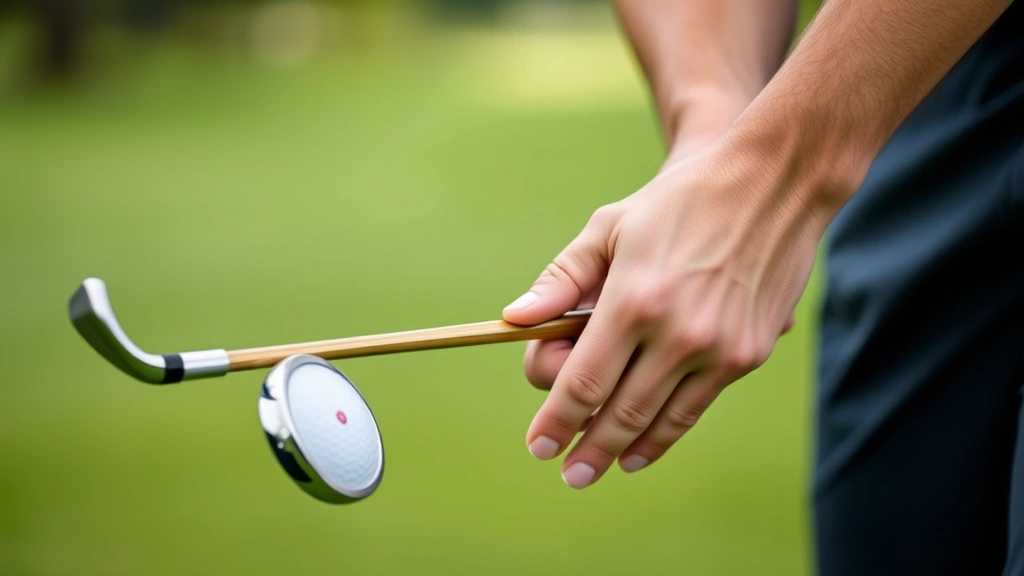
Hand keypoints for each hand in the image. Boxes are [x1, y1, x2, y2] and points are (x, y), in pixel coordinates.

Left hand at [503, 136, 826, 488]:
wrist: (772, 185)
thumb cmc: (677, 202)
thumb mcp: (609, 227)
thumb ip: (561, 281)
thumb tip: (513, 320)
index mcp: (633, 300)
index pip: (583, 382)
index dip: (556, 421)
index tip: (539, 446)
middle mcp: (676, 334)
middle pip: (617, 412)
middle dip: (585, 448)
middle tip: (567, 472)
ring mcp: (717, 349)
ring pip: (657, 420)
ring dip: (622, 451)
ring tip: (597, 470)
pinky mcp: (746, 355)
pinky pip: (696, 408)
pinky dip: (665, 435)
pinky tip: (642, 450)